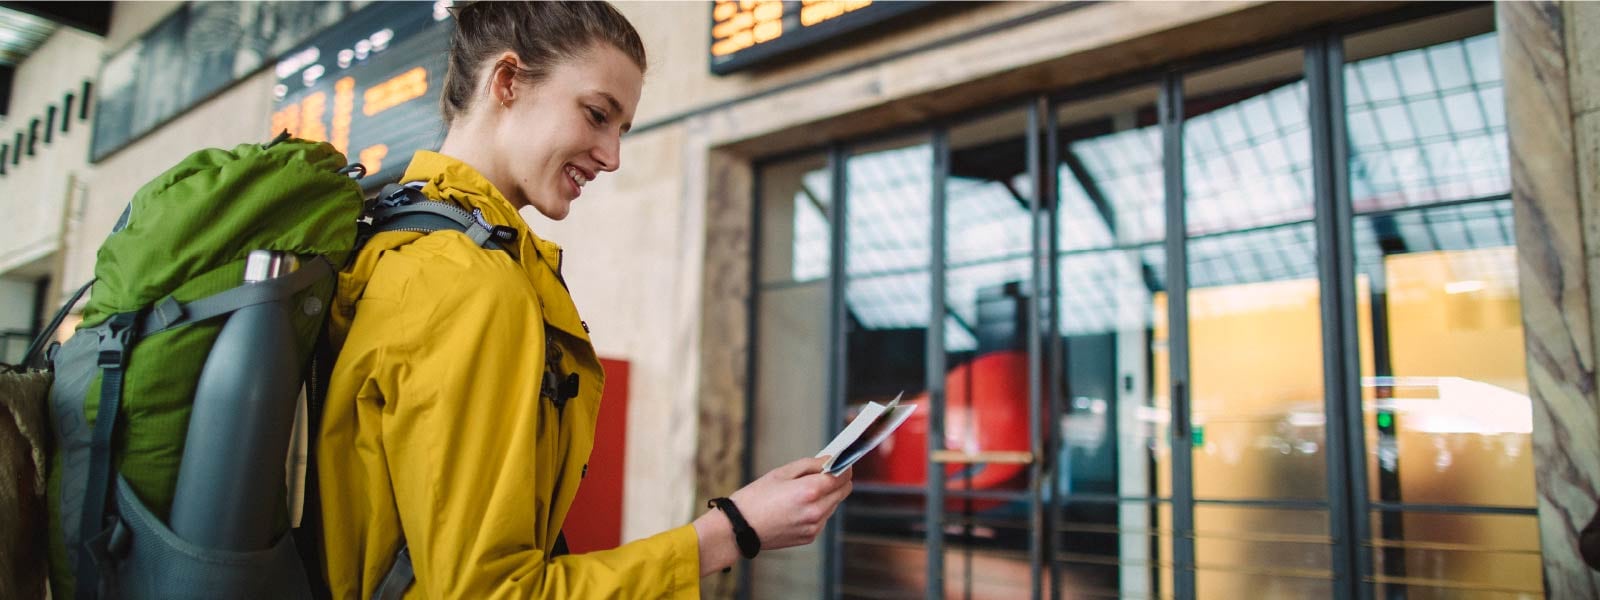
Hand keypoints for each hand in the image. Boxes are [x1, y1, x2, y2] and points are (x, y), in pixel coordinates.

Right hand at [731, 456, 852, 550]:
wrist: (740, 528)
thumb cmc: (756, 498)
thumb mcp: (782, 472)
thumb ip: (810, 465)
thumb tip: (829, 461)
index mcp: (810, 491)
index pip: (843, 476)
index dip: (843, 467)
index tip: (840, 462)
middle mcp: (816, 511)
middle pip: (844, 491)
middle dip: (837, 481)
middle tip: (821, 475)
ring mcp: (814, 526)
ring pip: (834, 505)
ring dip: (826, 496)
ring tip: (802, 493)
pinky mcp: (810, 537)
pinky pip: (823, 519)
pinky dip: (817, 510)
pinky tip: (797, 508)